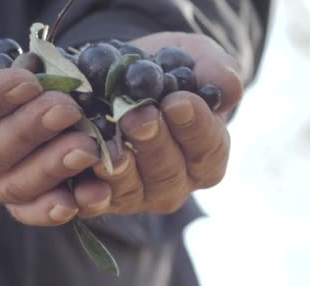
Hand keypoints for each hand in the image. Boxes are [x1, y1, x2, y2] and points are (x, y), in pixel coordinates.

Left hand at [71, 32, 241, 216]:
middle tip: (137, 116)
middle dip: (152, 144)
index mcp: (205, 156)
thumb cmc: (165, 70)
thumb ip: (215, 70)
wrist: (116, 77)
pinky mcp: (102, 199)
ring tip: (106, 145)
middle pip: (168, 173)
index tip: (177, 101)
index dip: (194, 127)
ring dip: (119, 169)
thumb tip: (228, 88)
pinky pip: (95, 203)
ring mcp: (137, 194)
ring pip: (132, 190)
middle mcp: (174, 183)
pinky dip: (88, 196)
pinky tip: (81, 186)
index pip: (208, 148)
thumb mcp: (194, 58)